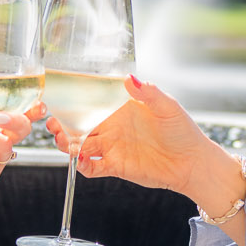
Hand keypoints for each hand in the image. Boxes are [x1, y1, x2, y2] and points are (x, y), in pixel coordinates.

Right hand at [45, 75, 217, 196]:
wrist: (192, 162)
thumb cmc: (183, 131)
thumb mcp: (167, 107)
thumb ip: (148, 93)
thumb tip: (130, 78)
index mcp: (121, 108)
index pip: (92, 101)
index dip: (75, 100)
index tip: (60, 97)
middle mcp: (113, 126)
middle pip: (79, 124)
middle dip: (63, 124)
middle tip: (53, 123)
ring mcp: (112, 146)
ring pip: (81, 145)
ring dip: (69, 144)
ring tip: (64, 142)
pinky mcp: (116, 166)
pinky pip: (93, 167)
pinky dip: (82, 166)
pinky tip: (80, 161)